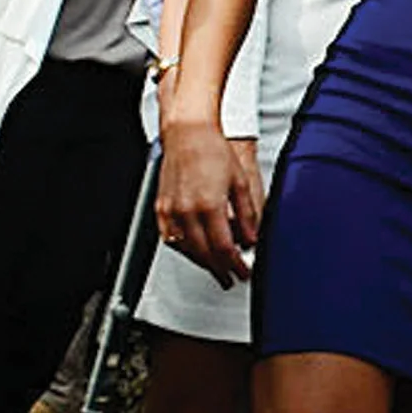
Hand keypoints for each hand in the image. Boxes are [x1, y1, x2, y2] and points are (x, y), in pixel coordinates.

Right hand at [155, 119, 258, 283]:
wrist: (188, 134)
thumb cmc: (213, 151)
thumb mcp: (240, 182)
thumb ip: (247, 214)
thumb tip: (251, 238)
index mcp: (210, 205)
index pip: (224, 248)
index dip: (234, 265)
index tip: (242, 273)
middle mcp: (187, 211)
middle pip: (203, 253)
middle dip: (218, 269)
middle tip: (230, 278)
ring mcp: (170, 211)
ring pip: (185, 249)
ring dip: (201, 262)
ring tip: (215, 267)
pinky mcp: (160, 208)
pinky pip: (169, 238)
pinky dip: (183, 249)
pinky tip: (194, 250)